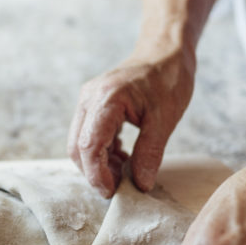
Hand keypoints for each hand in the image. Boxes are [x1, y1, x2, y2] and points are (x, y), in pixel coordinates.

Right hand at [68, 50, 194, 197]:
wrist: (164, 52)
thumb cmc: (168, 79)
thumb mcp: (165, 119)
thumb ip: (150, 152)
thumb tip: (140, 184)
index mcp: (106, 99)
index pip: (88, 145)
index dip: (97, 174)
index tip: (112, 192)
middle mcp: (90, 99)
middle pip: (77, 147)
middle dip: (94, 172)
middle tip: (119, 188)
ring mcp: (89, 101)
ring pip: (81, 142)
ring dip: (99, 163)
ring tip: (125, 173)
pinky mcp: (94, 105)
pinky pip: (89, 134)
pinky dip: (102, 152)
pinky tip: (124, 158)